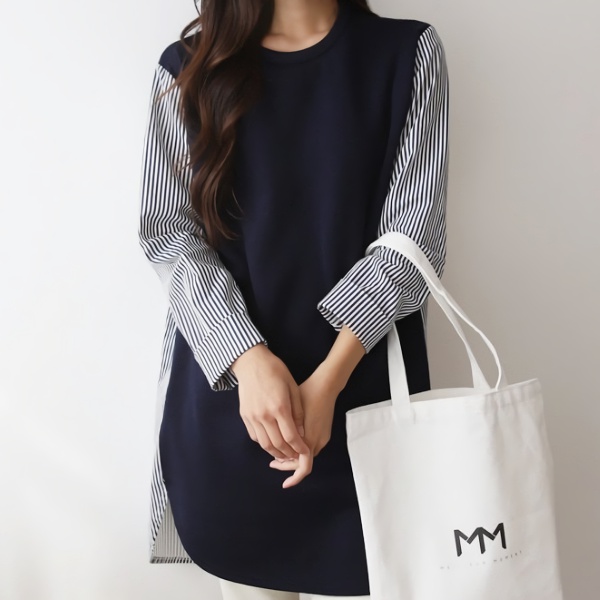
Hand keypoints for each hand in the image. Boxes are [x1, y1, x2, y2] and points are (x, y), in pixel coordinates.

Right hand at [232, 343, 309, 460]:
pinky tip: (271, 442)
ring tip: (284, 454)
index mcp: (279, 407)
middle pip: (277, 444)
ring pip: (264, 444)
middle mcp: (264, 415)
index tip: (305, 452)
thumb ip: (297, 412)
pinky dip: (264, 443)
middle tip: (295, 456)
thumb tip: (301, 432)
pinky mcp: (245, 415)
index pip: (291, 437)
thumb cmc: (275, 371)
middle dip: (288, 454)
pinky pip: (255, 436)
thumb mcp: (293, 388)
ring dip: (275, 452)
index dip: (299, 448)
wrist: (251, 362)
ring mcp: (253, 416)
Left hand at [268, 361, 342, 487]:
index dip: (293, 477)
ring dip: (292, 456)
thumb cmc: (308, 394)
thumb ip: (286, 432)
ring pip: (305, 455)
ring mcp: (323, 437)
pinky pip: (310, 446)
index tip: (284, 484)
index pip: (303, 468)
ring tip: (277, 451)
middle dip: (287, 465)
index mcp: (309, 439)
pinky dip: (298, 448)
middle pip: (302, 463)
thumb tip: (277, 448)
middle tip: (272, 463)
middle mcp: (317, 441)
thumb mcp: (292, 411)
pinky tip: (287, 440)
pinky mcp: (324, 432)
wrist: (326, 384)